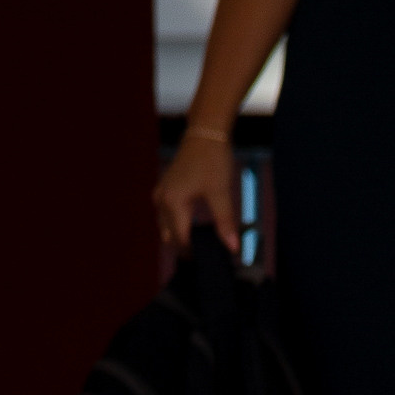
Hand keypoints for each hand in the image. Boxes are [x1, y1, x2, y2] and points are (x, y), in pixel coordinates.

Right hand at [154, 126, 241, 255]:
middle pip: (170, 235)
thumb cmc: (213, 160)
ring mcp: (161, 193)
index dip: (193, 253)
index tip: (207, 262)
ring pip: (166, 226)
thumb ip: (225, 223)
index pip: (180, 239)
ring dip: (180, 236)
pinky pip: (166, 214)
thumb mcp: (221, 193)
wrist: (205, 132)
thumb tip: (233, 249)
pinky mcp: (165, 188)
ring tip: (200, 244)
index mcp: (173, 203)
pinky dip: (177, 223)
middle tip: (205, 256)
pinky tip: (193, 227)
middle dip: (185, 247)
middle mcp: (162, 200)